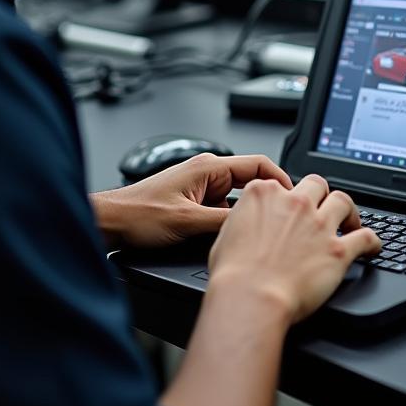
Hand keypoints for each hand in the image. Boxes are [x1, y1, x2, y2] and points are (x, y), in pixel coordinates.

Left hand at [90, 154, 292, 249]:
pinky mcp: (193, 204)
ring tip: (261, 234)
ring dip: (247, 216)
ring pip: (237, 201)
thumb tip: (253, 227)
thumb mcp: (187, 221)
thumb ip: (223, 223)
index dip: (281, 180)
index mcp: (208, 168)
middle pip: (251, 184)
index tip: (295, 197)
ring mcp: (200, 190)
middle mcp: (206, 175)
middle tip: (283, 221)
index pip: (258, 165)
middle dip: (267, 202)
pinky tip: (233, 240)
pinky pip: (222, 211)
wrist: (110, 222)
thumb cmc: (138, 215)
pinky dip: (231, 223)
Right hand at [207, 174, 380, 324]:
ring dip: (349, 211)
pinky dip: (372, 241)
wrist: (251, 297)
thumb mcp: (225, 233)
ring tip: (350, 221)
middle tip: (322, 208)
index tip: (289, 208)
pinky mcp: (337, 249)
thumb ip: (244, 218)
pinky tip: (373, 247)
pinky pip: (365, 237)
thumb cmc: (234, 274)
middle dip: (321, 194)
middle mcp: (295, 203)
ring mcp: (319, 224)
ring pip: (344, 201)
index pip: (282, 183)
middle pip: (317, 184)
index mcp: (265, 194)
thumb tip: (250, 223)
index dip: (287, 196)